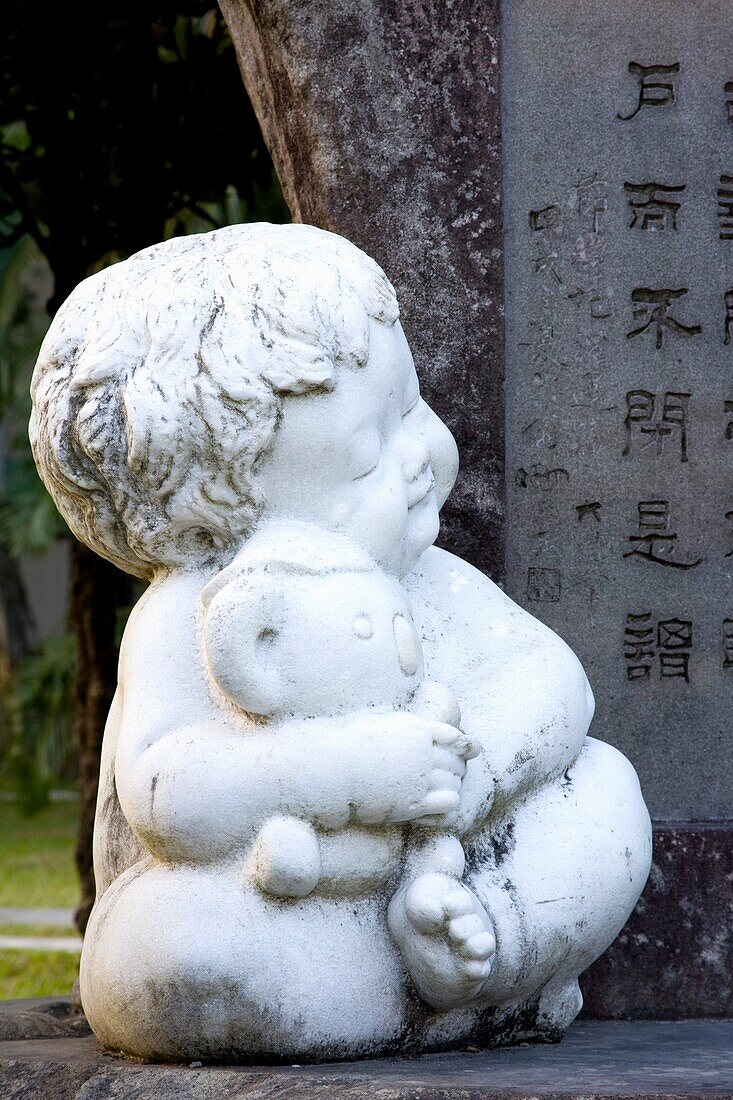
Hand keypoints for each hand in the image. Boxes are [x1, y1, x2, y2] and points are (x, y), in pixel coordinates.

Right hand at [341, 709, 480, 826]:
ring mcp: (421, 778)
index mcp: (418, 729)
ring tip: (441, 790)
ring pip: (456, 782)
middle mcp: (424, 753)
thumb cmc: (351, 743)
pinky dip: (449, 803)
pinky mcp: (415, 803)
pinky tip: (437, 805)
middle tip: (450, 774)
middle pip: (457, 761)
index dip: (465, 745)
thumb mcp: (383, 723)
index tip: (469, 750)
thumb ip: (408, 726)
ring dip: (452, 785)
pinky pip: (450, 803)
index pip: (455, 737)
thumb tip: (422, 727)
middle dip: (456, 767)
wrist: (334, 769)